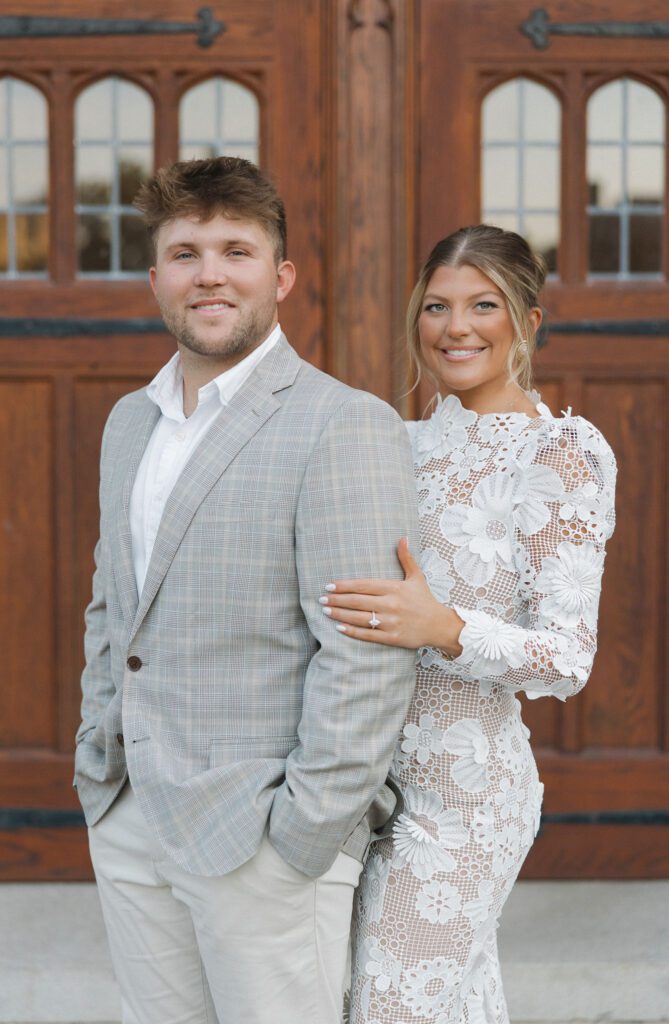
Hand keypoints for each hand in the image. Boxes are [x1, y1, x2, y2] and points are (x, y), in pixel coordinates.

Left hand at [321, 538, 463, 652]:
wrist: (440, 625)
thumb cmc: (425, 600)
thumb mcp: (416, 577)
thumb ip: (406, 558)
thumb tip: (402, 537)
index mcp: (394, 588)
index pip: (363, 585)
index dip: (344, 586)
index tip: (329, 586)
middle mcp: (391, 604)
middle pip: (357, 601)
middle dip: (337, 600)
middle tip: (321, 599)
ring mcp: (391, 622)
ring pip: (360, 618)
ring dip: (340, 615)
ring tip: (326, 612)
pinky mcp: (392, 637)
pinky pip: (368, 634)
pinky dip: (353, 632)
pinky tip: (339, 628)